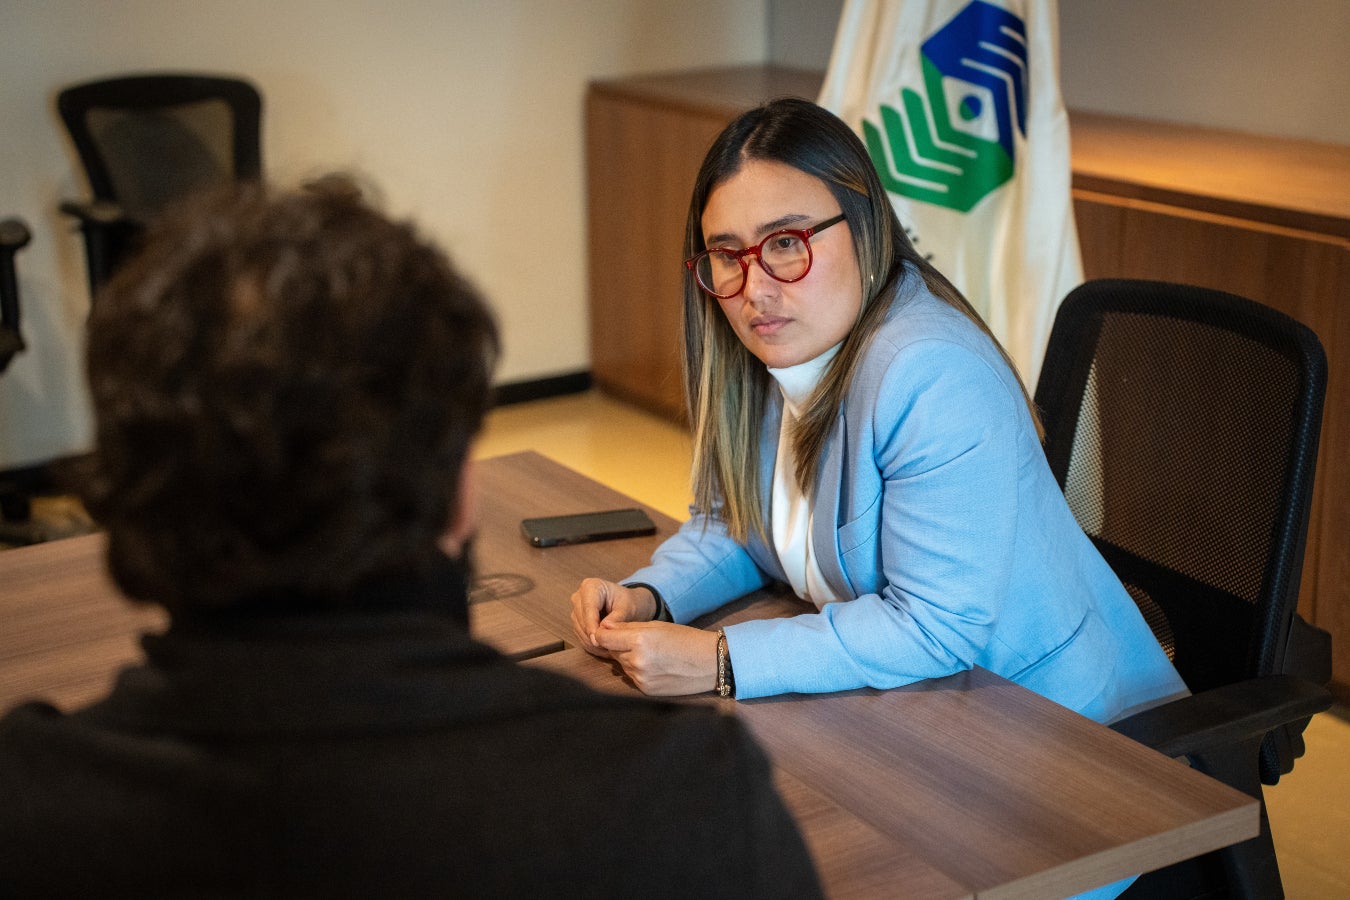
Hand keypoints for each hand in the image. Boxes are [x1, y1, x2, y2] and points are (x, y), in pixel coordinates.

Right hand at [570, 578, 656, 657]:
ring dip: (592, 643)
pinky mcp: (577, 621)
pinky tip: (604, 650)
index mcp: (591, 586)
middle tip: (607, 650)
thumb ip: (617, 617)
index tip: (597, 640)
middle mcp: (579, 596)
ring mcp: (576, 609)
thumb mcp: (628, 608)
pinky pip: (580, 636)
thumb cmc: (629, 602)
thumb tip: (603, 628)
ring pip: (579, 630)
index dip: (592, 626)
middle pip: (581, 620)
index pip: (588, 608)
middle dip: (593, 637)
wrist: (628, 604)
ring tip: (609, 651)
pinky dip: (591, 645)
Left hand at [592, 621, 719, 695]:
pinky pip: (632, 678)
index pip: (603, 638)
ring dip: (628, 659)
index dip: (603, 633)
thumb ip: (627, 627)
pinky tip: (655, 666)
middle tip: (637, 641)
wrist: (710, 663)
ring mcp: (641, 678)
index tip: (608, 631)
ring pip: (622, 665)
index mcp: (639, 641)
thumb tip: (603, 627)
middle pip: (612, 652)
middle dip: (618, 646)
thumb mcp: (656, 625)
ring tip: (650, 654)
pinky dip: (637, 671)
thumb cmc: (685, 639)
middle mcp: (637, 661)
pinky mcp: (646, 690)